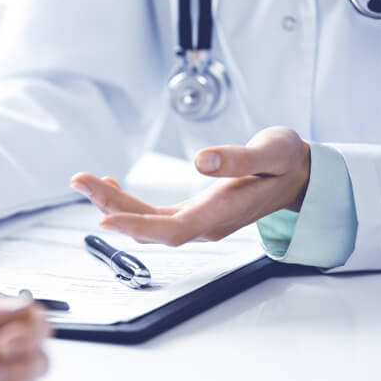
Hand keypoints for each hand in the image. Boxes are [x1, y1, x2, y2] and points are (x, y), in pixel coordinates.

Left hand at [70, 127, 310, 244]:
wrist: (300, 176)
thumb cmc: (286, 162)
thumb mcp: (271, 151)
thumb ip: (239, 159)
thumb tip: (203, 161)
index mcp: (224, 213)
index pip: (174, 229)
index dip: (138, 227)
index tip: (105, 218)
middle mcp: (207, 224)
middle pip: (152, 227)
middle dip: (112, 207)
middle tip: (80, 181)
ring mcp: (199, 221)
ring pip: (148, 223)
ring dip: (114, 205)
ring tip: (86, 181)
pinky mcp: (193, 213)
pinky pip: (154, 216)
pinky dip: (128, 205)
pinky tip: (111, 188)